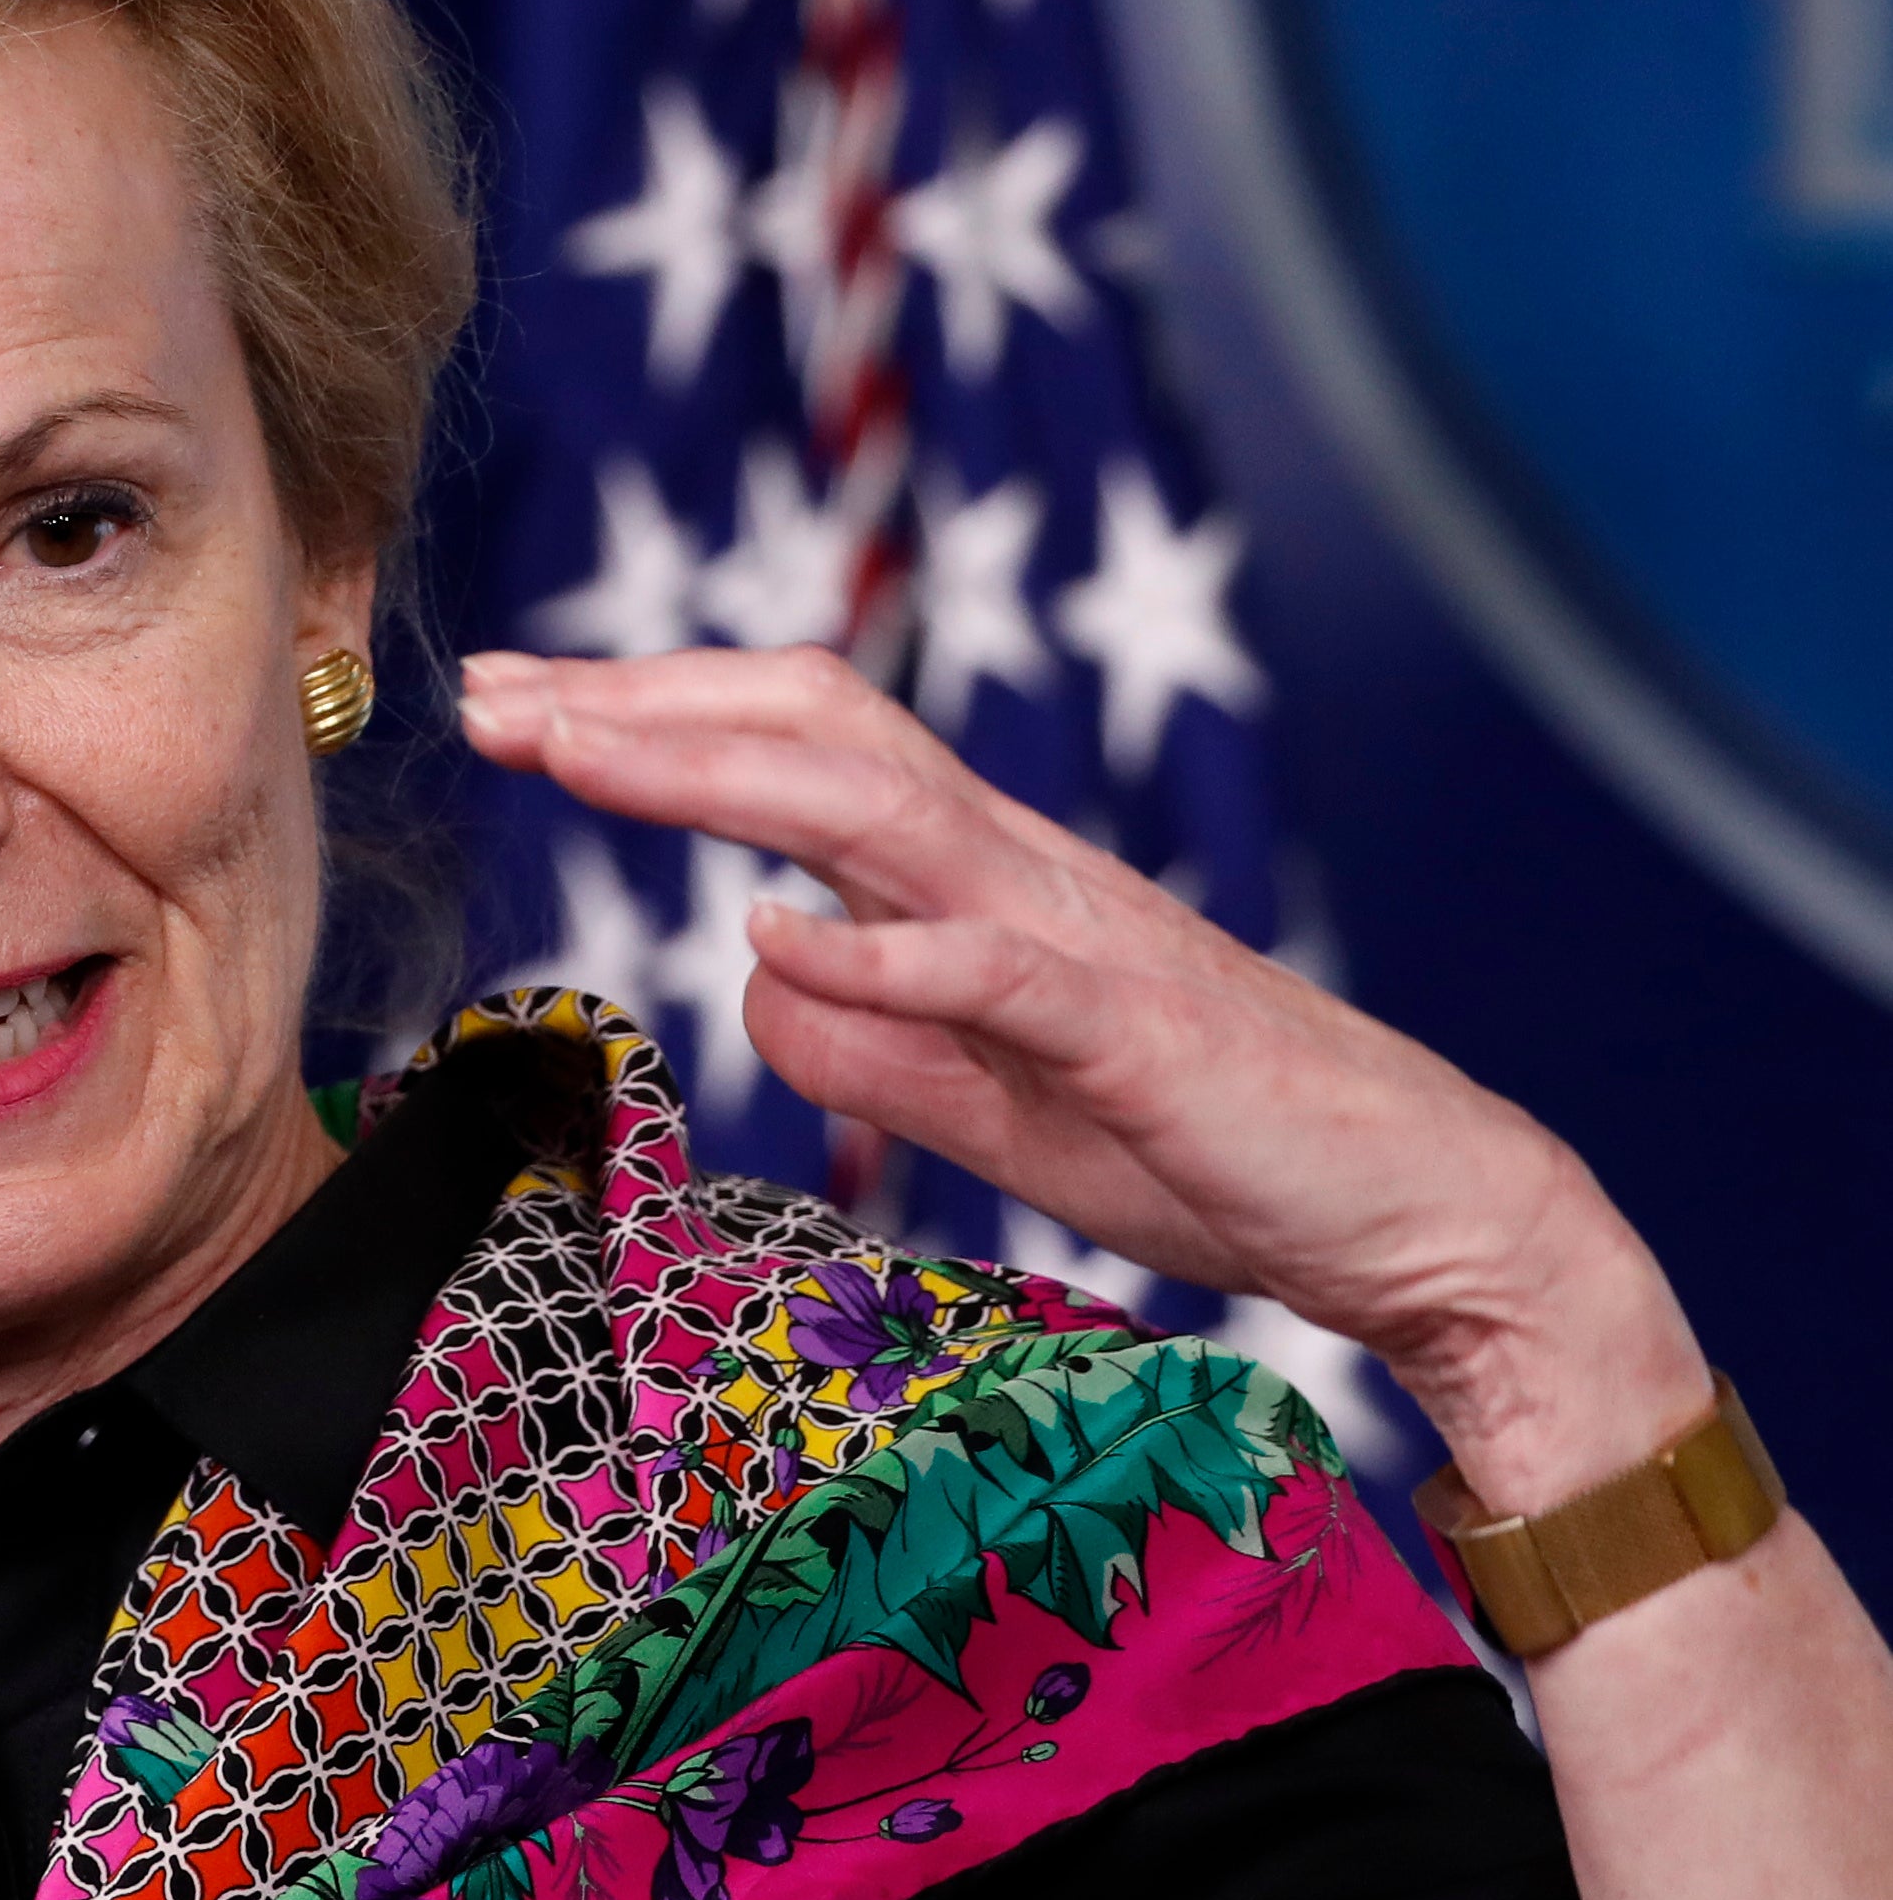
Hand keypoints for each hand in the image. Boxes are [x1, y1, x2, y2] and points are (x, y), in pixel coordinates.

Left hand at [459, 645, 1710, 1501]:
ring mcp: (1075, 936)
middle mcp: (1015, 869)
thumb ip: (868, 1040)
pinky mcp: (1132, 1027)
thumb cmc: (1204, 1144)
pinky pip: (995, 968)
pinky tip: (780, 935)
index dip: (648, 713)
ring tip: (573, 747)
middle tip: (487, 689)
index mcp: (972, 881)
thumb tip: (748, 977)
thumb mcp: (987, 1105)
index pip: (793, 749)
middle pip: (811, 732)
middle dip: (638, 702)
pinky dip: (883, 948)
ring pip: (877, 808)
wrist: (1413, 1210)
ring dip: (711, 770)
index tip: (512, 702)